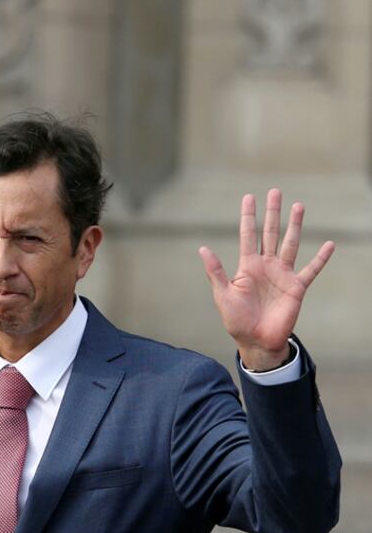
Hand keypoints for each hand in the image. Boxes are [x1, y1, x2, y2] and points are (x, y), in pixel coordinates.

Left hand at [199, 189, 333, 370]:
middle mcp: (266, 266)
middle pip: (270, 233)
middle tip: (275, 192)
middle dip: (272, 213)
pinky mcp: (297, 287)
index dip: (248, 216)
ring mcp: (282, 275)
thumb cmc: (236, 320)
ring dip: (294, 226)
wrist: (256, 341)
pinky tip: (329, 244)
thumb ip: (216, 272)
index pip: (248, 235)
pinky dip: (321, 258)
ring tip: (299, 206)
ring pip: (290, 244)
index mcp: (247, 266)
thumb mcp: (223, 294)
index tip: (249, 197)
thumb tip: (202, 248)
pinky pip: (311, 269)